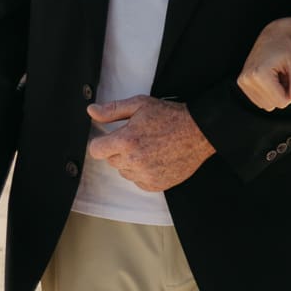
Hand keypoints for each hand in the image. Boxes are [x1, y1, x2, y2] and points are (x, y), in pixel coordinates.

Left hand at [86, 96, 216, 190]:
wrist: (199, 131)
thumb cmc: (170, 116)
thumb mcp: (140, 105)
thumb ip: (112, 110)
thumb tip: (91, 112)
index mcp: (126, 140)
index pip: (96, 150)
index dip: (102, 143)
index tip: (110, 139)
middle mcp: (134, 161)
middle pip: (111, 161)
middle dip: (119, 150)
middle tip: (138, 138)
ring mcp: (145, 175)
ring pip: (124, 172)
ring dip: (131, 162)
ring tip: (149, 148)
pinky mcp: (156, 184)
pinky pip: (138, 181)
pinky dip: (143, 172)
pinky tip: (156, 159)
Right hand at [238, 16, 290, 110]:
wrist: (273, 34)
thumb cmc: (287, 47)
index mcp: (260, 74)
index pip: (281, 102)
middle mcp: (247, 79)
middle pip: (273, 105)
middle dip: (282, 93)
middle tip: (284, 75)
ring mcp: (242, 81)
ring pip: (266, 104)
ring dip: (275, 93)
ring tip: (277, 75)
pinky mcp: (241, 82)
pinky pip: (259, 100)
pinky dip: (267, 92)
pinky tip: (270, 77)